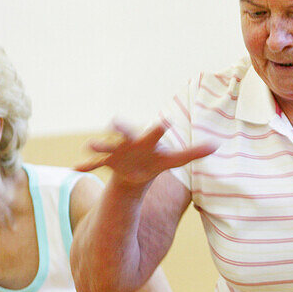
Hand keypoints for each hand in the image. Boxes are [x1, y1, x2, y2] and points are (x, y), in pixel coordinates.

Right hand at [76, 119, 215, 191]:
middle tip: (114, 123)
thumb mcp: (174, 160)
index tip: (166, 122)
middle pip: (124, 132)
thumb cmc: (157, 160)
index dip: (160, 129)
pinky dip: (86, 165)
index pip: (155, 133)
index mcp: (147, 140)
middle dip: (120, 128)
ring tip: (89, 146)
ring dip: (98, 146)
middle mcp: (130, 142)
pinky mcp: (106, 162)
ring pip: (105, 147)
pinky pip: (94, 164)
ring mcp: (116, 151)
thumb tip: (217, 145)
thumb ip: (193, 153)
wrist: (136, 169)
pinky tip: (75, 169)